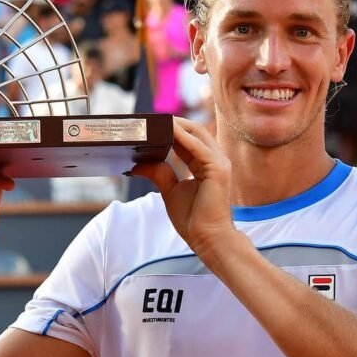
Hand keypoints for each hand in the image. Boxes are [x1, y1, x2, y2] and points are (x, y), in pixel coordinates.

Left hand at [130, 118, 235, 258]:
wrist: (207, 238)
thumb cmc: (193, 218)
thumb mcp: (170, 190)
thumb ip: (159, 173)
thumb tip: (137, 164)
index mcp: (205, 163)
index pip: (188, 139)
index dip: (171, 130)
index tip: (150, 125)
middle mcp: (215, 159)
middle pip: (195, 131)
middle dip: (173, 123)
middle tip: (150, 119)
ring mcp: (219, 163)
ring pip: (198, 134)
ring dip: (177, 125)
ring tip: (156, 120)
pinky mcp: (218, 169)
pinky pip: (199, 147)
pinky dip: (183, 137)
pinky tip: (168, 131)